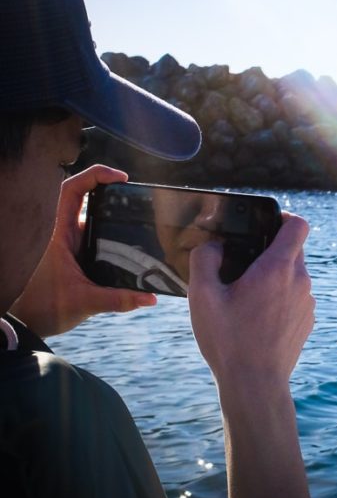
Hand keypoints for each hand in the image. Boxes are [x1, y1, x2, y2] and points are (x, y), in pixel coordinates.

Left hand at [10, 165, 156, 337]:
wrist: (25, 322)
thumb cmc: (44, 308)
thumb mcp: (85, 302)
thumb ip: (119, 299)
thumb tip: (150, 299)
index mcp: (57, 233)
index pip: (72, 189)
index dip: (96, 175)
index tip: (122, 178)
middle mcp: (60, 232)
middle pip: (82, 194)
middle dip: (107, 188)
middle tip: (133, 192)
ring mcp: (65, 241)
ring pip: (86, 212)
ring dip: (107, 208)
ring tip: (135, 211)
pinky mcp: (70, 252)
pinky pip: (88, 229)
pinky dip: (105, 226)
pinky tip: (123, 236)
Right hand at [187, 211, 314, 389]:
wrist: (255, 384)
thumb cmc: (228, 340)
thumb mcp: (202, 297)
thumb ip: (204, 260)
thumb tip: (212, 245)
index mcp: (278, 268)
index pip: (298, 225)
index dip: (284, 217)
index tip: (267, 222)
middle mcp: (300, 281)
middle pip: (294, 249)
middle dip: (270, 249)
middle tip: (243, 262)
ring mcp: (307, 302)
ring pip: (294, 274)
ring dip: (274, 276)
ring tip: (246, 294)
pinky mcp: (307, 320)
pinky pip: (296, 296)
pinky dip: (280, 297)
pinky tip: (257, 315)